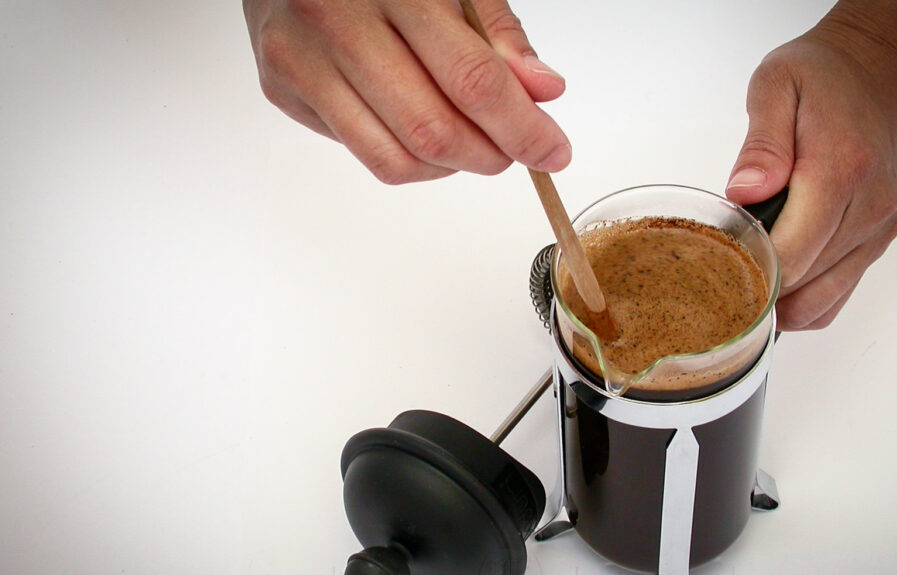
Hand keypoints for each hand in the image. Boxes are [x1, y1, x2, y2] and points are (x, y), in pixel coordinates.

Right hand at [242, 0, 570, 183]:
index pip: (472, 80)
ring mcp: (303, 61)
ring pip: (397, 159)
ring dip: (450, 168)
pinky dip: (409, 158)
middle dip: (489, 155)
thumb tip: (542, 92)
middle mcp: (337, 23)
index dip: (521, 128)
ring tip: (470, 142)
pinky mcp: (283, 91)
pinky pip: (363, 154)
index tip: (552, 150)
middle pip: (433, 131)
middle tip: (513, 151)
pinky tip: (420, 130)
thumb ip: (497, 34)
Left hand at [725, 0, 896, 330]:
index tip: (716, 260)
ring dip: (780, 300)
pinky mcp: (879, 237)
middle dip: (756, 286)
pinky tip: (776, 280)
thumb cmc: (826, 73)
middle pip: (803, 286)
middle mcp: (867, 208)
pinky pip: (839, 294)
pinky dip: (805, 299)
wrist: (879, 64)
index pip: (791, 255)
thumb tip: (745, 193)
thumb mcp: (777, 85)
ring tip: (745, 274)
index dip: (748, 270)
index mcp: (839, 171)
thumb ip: (762, 144)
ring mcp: (877, 228)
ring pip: (822, 303)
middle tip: (719, 267)